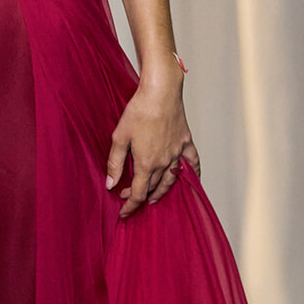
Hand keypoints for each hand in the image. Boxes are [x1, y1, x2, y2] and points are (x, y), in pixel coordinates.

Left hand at [105, 79, 199, 216]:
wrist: (160, 92)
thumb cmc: (139, 111)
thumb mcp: (119, 137)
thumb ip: (115, 163)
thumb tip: (110, 184)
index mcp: (146, 163)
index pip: (139, 193)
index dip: (130, 204)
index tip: (123, 211)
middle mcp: (164, 162)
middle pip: (154, 187)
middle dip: (141, 195)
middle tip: (130, 196)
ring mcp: (177, 153)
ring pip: (171, 180)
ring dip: (162, 191)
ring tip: (154, 197)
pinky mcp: (186, 142)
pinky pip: (193, 163)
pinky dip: (193, 174)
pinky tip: (190, 180)